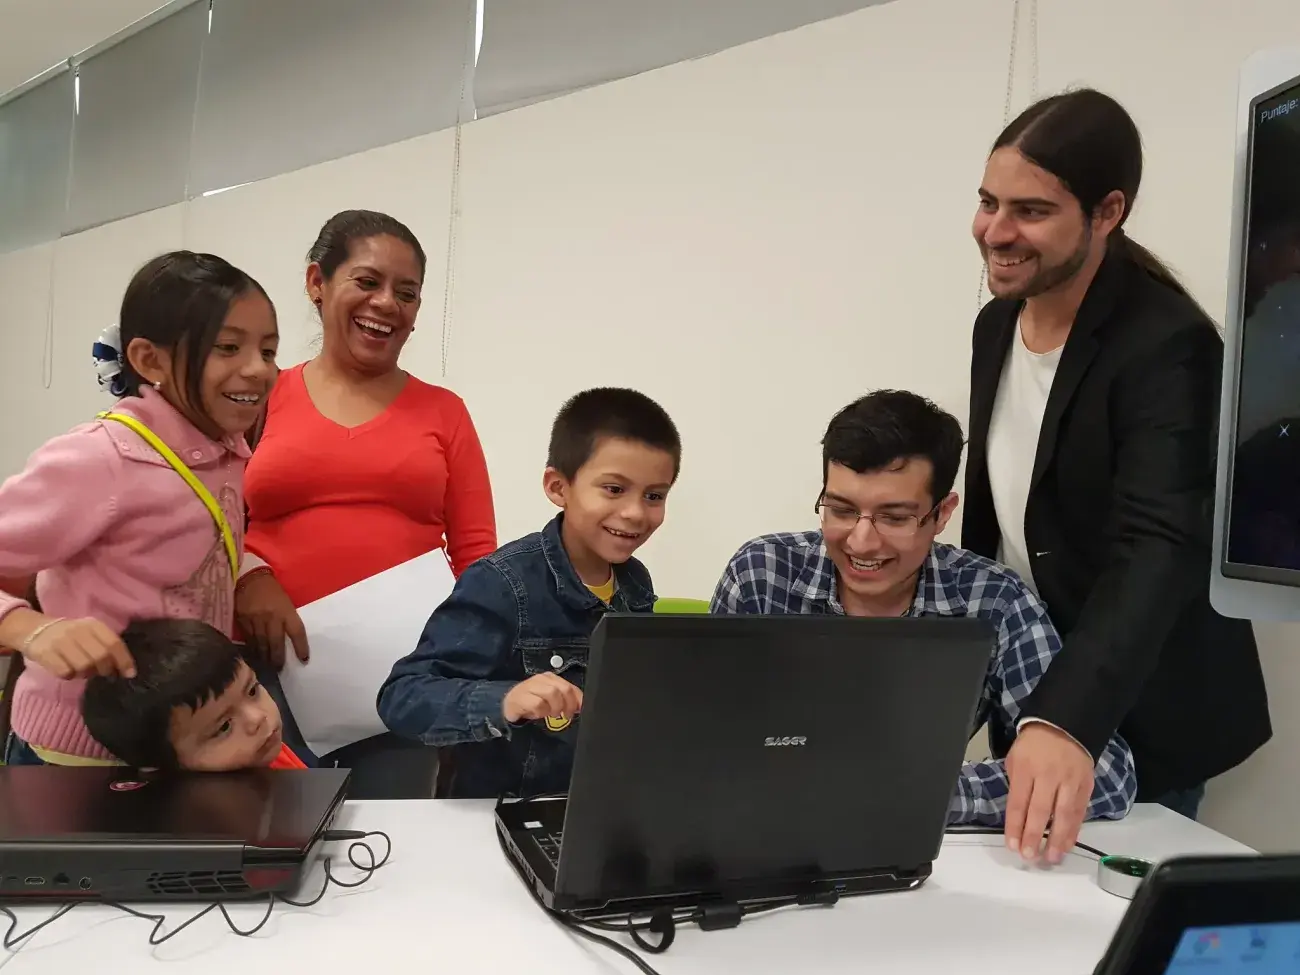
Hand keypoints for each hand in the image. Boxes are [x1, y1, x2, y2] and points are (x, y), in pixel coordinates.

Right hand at [22, 616, 134, 679]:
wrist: (36, 630)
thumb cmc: (71, 636)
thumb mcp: (90, 634)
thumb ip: (107, 646)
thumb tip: (126, 670)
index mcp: (93, 625)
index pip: (114, 643)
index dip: (124, 660)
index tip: (129, 674)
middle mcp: (78, 631)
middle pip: (100, 656)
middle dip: (105, 669)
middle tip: (102, 672)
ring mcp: (60, 641)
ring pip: (83, 666)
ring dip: (86, 674)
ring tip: (83, 670)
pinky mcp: (45, 653)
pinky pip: (65, 672)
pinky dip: (70, 676)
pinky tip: (68, 670)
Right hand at [235, 570, 307, 668]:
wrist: (249, 577)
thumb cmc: (271, 590)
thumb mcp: (285, 601)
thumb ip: (286, 619)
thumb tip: (287, 639)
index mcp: (286, 610)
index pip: (297, 632)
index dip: (301, 647)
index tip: (304, 659)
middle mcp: (272, 617)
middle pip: (276, 643)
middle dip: (278, 658)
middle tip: (279, 669)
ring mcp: (256, 619)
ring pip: (261, 644)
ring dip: (264, 657)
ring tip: (267, 666)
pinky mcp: (242, 621)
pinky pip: (248, 639)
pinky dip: (252, 649)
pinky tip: (254, 655)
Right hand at [503, 673, 582, 724]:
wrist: (510, 705)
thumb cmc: (533, 702)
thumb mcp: (551, 701)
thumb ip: (565, 701)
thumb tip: (580, 707)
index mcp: (551, 678)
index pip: (570, 686)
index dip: (578, 699)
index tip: (579, 710)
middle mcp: (541, 679)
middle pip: (563, 688)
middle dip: (568, 704)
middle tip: (566, 715)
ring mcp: (530, 686)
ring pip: (552, 693)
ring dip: (555, 707)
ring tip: (551, 714)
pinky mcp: (521, 697)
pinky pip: (538, 703)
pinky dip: (542, 711)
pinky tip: (538, 714)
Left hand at [1004, 722, 1095, 863]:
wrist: (1063, 726)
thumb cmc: (1033, 745)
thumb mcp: (1015, 759)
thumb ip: (1017, 786)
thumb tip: (1018, 817)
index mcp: (1026, 768)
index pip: (1018, 803)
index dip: (1015, 827)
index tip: (1012, 846)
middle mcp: (1049, 775)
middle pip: (1041, 811)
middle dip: (1034, 836)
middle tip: (1029, 857)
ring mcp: (1070, 781)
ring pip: (1064, 815)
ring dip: (1057, 839)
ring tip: (1051, 858)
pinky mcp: (1086, 785)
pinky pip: (1079, 812)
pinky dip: (1073, 830)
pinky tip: (1067, 844)